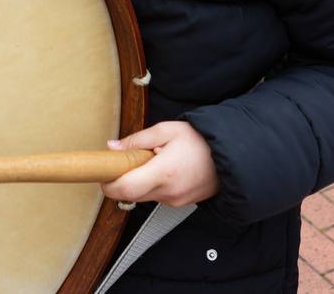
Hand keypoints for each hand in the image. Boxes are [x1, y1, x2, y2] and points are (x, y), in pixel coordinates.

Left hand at [101, 121, 218, 208]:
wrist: (231, 157)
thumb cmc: (201, 141)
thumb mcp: (167, 130)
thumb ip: (137, 140)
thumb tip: (113, 147)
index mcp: (163, 173)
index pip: (125, 189)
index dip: (108, 184)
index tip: (103, 173)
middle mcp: (168, 192)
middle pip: (130, 195)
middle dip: (122, 180)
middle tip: (127, 160)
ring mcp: (175, 201)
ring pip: (143, 196)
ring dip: (140, 181)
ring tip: (153, 161)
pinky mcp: (180, 203)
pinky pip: (157, 196)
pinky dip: (154, 184)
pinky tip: (165, 169)